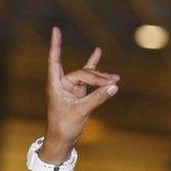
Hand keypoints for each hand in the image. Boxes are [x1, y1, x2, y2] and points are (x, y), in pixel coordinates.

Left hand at [43, 28, 118, 156]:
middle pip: (82, 73)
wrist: (62, 140)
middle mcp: (62, 84)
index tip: (56, 30)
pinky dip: (94, 70)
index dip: (56, 45)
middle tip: (113, 81)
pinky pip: (88, 79)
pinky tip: (97, 53)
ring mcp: (70, 88)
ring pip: (88, 77)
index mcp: (56, 85)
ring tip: (115, 78)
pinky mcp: (78, 93)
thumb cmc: (64, 126)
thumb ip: (98, 97)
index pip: (55, 60)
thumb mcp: (82, 111)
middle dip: (97, 76)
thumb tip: (114, 86)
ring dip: (101, 78)